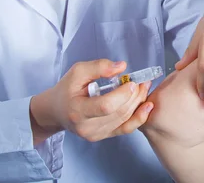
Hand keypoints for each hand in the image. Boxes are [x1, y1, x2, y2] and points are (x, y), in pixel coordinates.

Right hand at [30, 59, 152, 143]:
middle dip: (135, 96)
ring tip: (144, 88)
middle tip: (143, 82)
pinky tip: (147, 107)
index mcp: (77, 110)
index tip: (131, 81)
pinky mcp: (103, 136)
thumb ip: (99, 67)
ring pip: (124, 120)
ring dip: (138, 103)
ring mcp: (96, 134)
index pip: (105, 106)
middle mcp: (86, 127)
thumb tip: (121, 66)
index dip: (122, 94)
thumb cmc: (66, 89)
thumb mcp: (77, 72)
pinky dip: (139, 117)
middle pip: (118, 113)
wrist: (56, 111)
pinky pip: (125, 129)